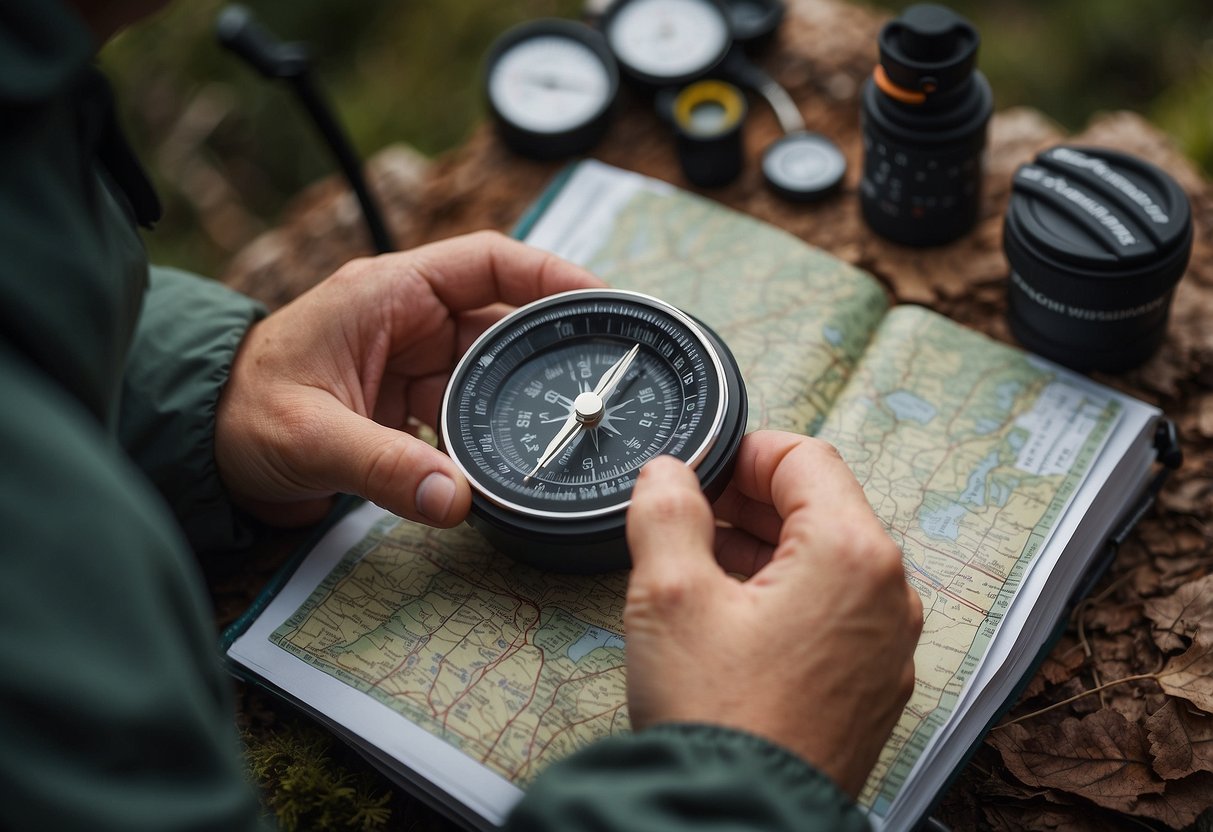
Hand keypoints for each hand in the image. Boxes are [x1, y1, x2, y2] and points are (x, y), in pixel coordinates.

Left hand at [216, 231, 603, 527]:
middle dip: (552, 348)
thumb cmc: (241, 415)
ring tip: (573, 426)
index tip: (602, 302)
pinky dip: (493, 435)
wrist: (202, 447)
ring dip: (523, 400)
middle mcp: (408, 321)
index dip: (551, 275)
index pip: (487, 262)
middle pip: (503, 321)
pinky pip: (468, 413)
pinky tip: (516, 460)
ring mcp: (411, 365)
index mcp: (388, 294)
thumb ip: (383, 465)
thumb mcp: (309, 435)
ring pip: (491, 373)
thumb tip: (455, 500)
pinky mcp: (407, 407)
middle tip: (606, 377)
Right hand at [623, 430, 922, 796]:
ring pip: (825, 564)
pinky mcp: (870, 687)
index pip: (805, 458)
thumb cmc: (716, 716)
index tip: (700, 470)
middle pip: (821, 509)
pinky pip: (833, 615)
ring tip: (699, 570)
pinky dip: (785, 599)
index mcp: (852, 555)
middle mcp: (888, 596)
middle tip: (689, 517)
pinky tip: (730, 620)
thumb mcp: (669, 593)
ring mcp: (886, 647)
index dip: (744, 453)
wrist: (741, 824)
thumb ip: (666, 511)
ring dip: (762, 551)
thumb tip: (668, 474)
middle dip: (749, 504)